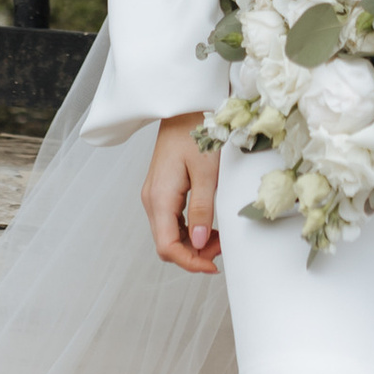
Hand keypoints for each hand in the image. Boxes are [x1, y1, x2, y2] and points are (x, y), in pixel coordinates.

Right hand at [144, 114, 222, 274]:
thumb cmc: (197, 132)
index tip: (213, 266)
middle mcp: (152, 200)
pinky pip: (172, 221)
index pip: (167, 246)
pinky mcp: (162, 191)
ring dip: (193, 243)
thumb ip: (202, 209)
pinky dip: (189, 230)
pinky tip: (208, 226)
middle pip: (166, 244)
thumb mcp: (206, 172)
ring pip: (169, 234)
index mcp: (159, 197)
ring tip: (219, 238)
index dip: (189, 262)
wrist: (185, 107)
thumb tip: (198, 243)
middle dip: (193, 254)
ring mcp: (155, 195)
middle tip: (221, 249)